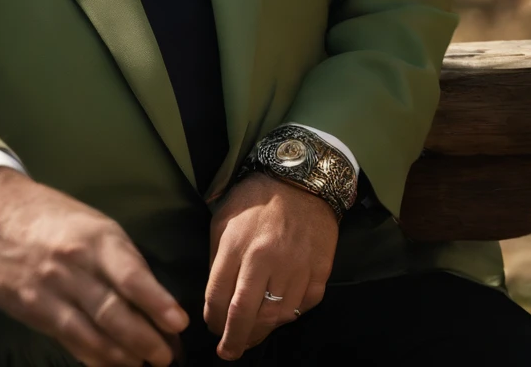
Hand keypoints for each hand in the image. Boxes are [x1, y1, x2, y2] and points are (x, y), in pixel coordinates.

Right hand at [0, 167, 188, 366]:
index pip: (131, 275)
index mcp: (96, 237)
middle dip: (145, 340)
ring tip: (144, 365)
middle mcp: (74, 263)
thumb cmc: (53, 217)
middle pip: (114, 311)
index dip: (156, 302)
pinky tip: (112, 364)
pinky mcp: (31, 309)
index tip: (179, 324)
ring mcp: (50, 289)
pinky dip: (94, 357)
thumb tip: (154, 298)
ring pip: (93, 332)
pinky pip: (69, 339)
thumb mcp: (92, 223)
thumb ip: (120, 258)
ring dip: (123, 356)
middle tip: (167, 357)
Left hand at [204, 172, 337, 359]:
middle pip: (245, 315)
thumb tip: (216, 297)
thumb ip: (218, 257)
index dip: (212, 320)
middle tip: (228, 352)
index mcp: (237, 244)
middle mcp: (266, 259)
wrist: (302, 180)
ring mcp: (295, 267)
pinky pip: (302, 307)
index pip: (218, 297)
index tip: (212, 328)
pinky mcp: (318, 272)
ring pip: (275, 317)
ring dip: (260, 332)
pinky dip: (287, 316)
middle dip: (233, 340)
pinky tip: (276, 316)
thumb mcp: (225, 219)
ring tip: (250, 337)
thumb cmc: (256, 198)